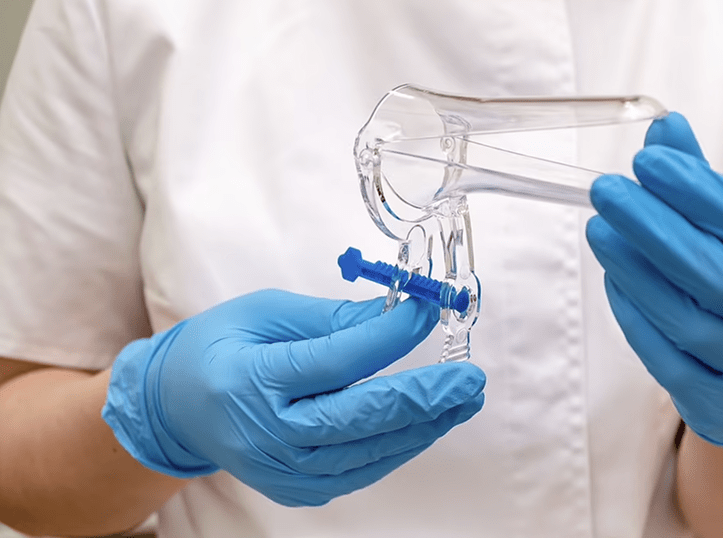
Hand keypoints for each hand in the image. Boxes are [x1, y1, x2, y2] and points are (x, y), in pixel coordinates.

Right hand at [103, 290, 484, 505]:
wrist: (175, 410)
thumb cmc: (220, 348)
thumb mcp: (266, 313)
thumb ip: (333, 319)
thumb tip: (398, 314)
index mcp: (251, 380)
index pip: (337, 361)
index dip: (390, 337)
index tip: (428, 311)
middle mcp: (266, 434)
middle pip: (361, 418)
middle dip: (425, 398)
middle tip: (469, 378)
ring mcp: (283, 471)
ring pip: (370, 451)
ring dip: (425, 425)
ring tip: (464, 398)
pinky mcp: (298, 489)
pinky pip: (363, 469)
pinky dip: (400, 445)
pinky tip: (430, 422)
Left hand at [586, 113, 722, 446]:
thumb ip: (703, 185)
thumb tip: (664, 128)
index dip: (701, 193)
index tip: (649, 161)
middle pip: (720, 278)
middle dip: (657, 229)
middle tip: (608, 191)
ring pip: (690, 321)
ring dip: (637, 271)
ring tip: (601, 230)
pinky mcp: (722, 406)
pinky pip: (667, 360)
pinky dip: (635, 315)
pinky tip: (613, 277)